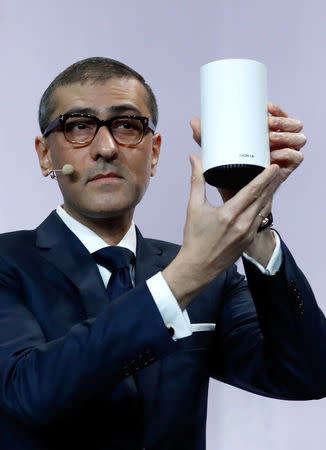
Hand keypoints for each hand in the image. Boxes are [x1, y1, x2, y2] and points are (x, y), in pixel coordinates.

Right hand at [162, 156, 279, 308]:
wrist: (198, 266)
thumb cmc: (195, 238)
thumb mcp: (194, 207)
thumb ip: (197, 181)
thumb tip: (194, 159)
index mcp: (229, 214)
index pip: (252, 191)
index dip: (265, 177)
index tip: (273, 167)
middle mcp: (242, 224)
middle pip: (263, 198)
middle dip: (270, 183)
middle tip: (274, 169)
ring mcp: (248, 234)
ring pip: (264, 209)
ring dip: (268, 195)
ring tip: (270, 183)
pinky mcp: (249, 240)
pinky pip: (260, 220)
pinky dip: (262, 208)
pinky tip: (262, 201)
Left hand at [190, 103, 305, 197]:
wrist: (235, 199)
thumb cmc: (227, 176)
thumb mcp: (217, 155)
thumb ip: (207, 138)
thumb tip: (193, 122)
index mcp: (265, 135)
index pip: (278, 115)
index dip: (277, 109)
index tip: (266, 107)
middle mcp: (278, 143)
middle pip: (292, 124)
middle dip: (282, 120)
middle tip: (267, 121)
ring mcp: (285, 156)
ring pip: (298, 138)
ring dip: (286, 135)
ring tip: (270, 137)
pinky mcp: (288, 169)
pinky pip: (297, 157)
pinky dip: (289, 154)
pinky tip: (275, 155)